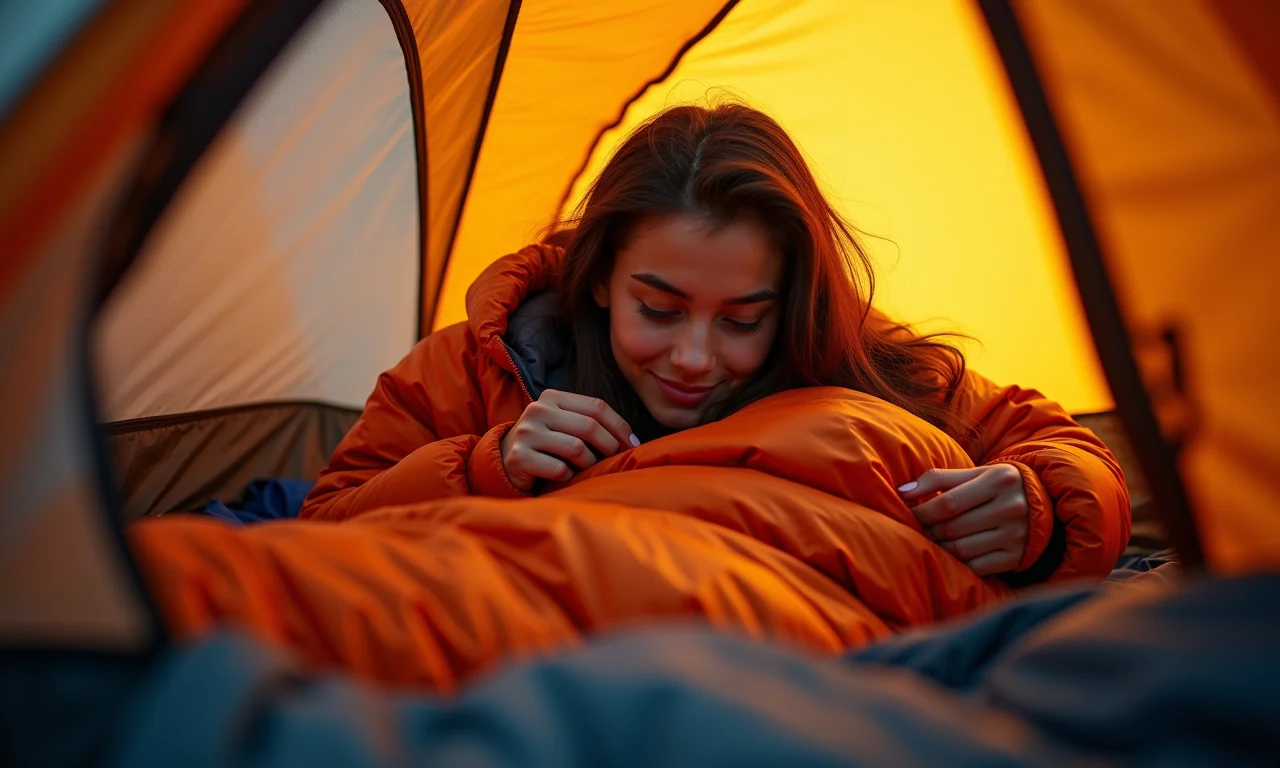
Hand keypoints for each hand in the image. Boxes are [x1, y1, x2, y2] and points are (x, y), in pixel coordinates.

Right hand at [501, 390, 638, 491]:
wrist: (506, 460)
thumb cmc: (547, 444)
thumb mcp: (565, 424)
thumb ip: (591, 422)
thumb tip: (632, 440)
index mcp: (553, 397)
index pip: (597, 407)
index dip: (620, 427)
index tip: (633, 444)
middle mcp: (537, 410)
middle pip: (589, 426)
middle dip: (609, 446)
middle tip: (614, 460)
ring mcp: (526, 433)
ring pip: (576, 449)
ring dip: (588, 463)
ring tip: (585, 468)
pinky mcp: (519, 456)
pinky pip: (558, 469)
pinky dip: (567, 476)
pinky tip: (562, 476)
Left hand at [898, 465, 1028, 575]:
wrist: (1043, 503)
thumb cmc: (997, 486)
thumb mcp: (975, 473)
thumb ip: (939, 478)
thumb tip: (903, 490)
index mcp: (999, 479)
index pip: (948, 502)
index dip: (922, 511)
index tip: (907, 513)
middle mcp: (1012, 507)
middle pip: (953, 527)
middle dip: (927, 530)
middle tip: (915, 529)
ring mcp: (1017, 535)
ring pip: (961, 550)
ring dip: (938, 548)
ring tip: (928, 541)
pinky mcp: (1017, 557)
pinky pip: (976, 567)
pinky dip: (958, 564)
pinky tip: (949, 555)